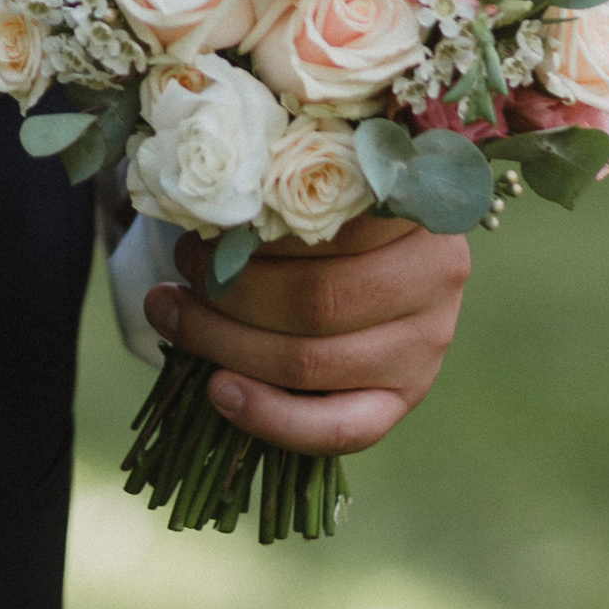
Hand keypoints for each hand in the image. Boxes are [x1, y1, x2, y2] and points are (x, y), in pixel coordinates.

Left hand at [141, 213, 469, 455]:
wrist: (383, 258)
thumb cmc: (333, 207)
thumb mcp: (319, 179)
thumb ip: (280, 187)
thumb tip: (201, 210)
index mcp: (416, 207)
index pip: (326, 224)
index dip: (251, 232)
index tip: (196, 229)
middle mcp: (434, 278)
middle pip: (315, 299)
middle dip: (227, 291)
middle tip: (181, 271)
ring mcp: (424, 346)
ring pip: (311, 361)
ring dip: (224, 342)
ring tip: (174, 314)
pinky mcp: (404, 398)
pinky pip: (338, 428)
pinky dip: (270, 416)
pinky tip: (218, 391)